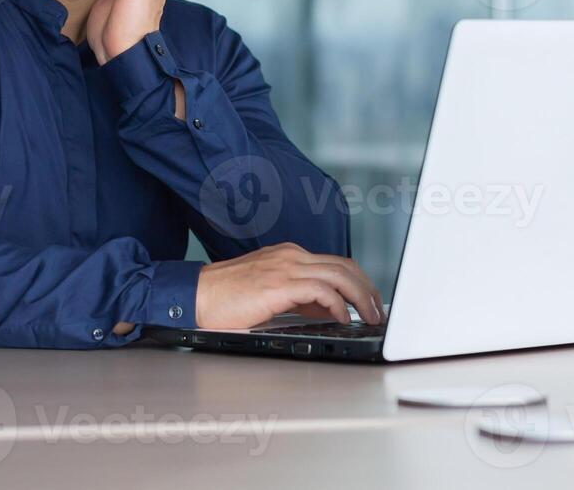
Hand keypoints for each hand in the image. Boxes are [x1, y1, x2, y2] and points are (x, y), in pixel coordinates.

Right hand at [195, 242, 385, 329]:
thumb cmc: (225, 298)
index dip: (358, 283)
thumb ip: (300, 297)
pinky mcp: (278, 284)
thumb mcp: (270, 293)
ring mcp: (285, 267)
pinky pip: (320, 290)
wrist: (195, 296)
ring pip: (339, 275)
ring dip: (360, 297)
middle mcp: (291, 256)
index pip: (336, 263)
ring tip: (369, 317)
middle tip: (378, 311)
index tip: (369, 302)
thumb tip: (329, 310)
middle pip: (344, 266)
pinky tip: (341, 319)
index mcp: (289, 255)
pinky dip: (337, 304)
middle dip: (368, 289)